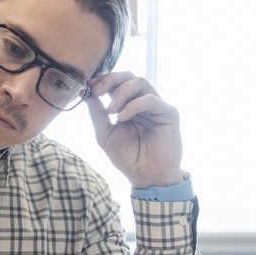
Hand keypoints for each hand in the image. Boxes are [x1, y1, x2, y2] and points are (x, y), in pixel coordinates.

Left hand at [85, 72, 183, 188]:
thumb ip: (97, 114)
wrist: (147, 178)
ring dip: (121, 93)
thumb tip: (86, 94)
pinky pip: (150, 99)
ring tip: (111, 111)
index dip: (104, 80)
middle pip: (130, 77)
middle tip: (98, 92)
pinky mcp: (169, 113)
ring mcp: (157, 107)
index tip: (90, 86)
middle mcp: (143, 103)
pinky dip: (133, 105)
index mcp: (129, 106)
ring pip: (140, 82)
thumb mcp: (105, 135)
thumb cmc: (128, 158)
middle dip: (111, 80)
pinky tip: (122, 118)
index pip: (118, 83)